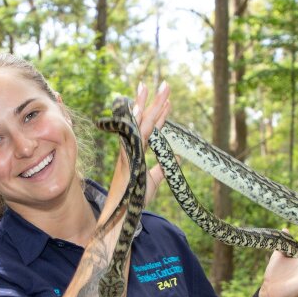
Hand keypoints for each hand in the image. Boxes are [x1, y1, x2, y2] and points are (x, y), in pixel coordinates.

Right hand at [131, 81, 170, 204]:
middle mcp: (131, 147)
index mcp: (136, 151)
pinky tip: (141, 107)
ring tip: (155, 87)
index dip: (159, 114)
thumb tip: (176, 158)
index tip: (166, 99)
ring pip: (140, 122)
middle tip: (164, 83)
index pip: (151, 129)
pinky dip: (137, 121)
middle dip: (154, 101)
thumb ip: (162, 169)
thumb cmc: (134, 199)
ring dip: (149, 104)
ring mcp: (128, 150)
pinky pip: (134, 135)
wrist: (121, 213)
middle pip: (144, 119)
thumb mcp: (152, 182)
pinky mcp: (127, 155)